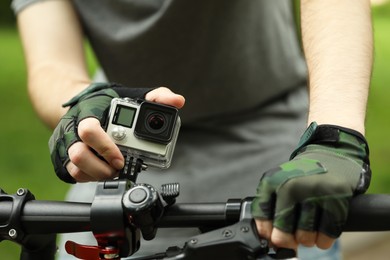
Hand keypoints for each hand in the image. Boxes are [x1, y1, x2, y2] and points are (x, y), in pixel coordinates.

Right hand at [49, 83, 184, 182]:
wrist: (82, 103)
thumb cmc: (107, 101)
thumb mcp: (132, 95)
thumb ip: (156, 96)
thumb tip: (177, 101)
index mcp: (88, 113)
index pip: (89, 130)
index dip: (105, 147)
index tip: (121, 157)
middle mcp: (73, 131)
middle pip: (79, 154)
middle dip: (102, 168)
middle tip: (120, 167)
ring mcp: (67, 146)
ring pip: (75, 169)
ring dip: (97, 175)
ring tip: (114, 171)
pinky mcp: (65, 158)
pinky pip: (73, 175)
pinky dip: (90, 177)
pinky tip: (103, 171)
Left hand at [251, 123, 370, 251]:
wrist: (332, 153)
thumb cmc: (303, 174)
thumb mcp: (279, 181)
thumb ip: (271, 206)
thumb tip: (270, 239)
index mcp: (272, 181)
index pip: (261, 215)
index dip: (266, 232)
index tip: (272, 237)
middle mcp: (291, 186)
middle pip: (283, 229)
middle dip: (287, 240)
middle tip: (292, 239)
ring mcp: (314, 193)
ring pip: (305, 235)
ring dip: (307, 240)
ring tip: (308, 234)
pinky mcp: (336, 200)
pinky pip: (327, 233)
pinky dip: (324, 240)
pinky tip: (322, 236)